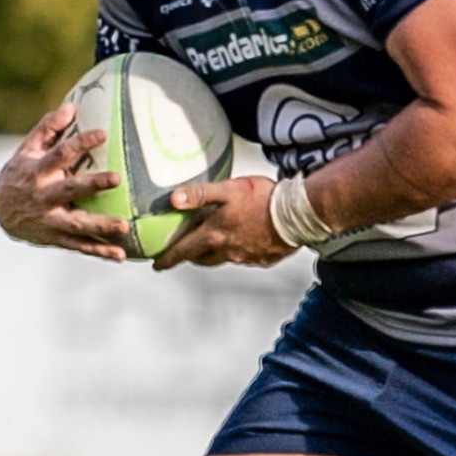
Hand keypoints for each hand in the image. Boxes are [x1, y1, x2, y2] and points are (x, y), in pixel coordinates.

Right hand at [0, 104, 128, 261]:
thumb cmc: (20, 173)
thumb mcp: (27, 149)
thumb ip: (48, 128)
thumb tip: (72, 106)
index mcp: (37, 171)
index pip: (60, 154)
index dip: (80, 143)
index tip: (102, 134)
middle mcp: (42, 196)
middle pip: (69, 189)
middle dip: (92, 185)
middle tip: (116, 178)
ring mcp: (49, 220)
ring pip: (76, 224)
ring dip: (100, 226)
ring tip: (125, 226)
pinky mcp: (55, 238)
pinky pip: (79, 246)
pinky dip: (99, 252)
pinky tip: (120, 254)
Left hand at [152, 175, 294, 269]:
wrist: (297, 214)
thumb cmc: (263, 199)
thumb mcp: (227, 190)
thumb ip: (199, 195)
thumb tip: (173, 199)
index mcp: (214, 235)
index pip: (183, 251)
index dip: (168, 258)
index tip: (158, 265)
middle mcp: (227, 251)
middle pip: (201, 258)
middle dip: (190, 255)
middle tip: (186, 250)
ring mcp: (245, 257)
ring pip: (222, 259)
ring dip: (213, 253)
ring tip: (214, 243)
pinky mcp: (263, 259)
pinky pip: (244, 258)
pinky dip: (238, 251)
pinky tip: (244, 240)